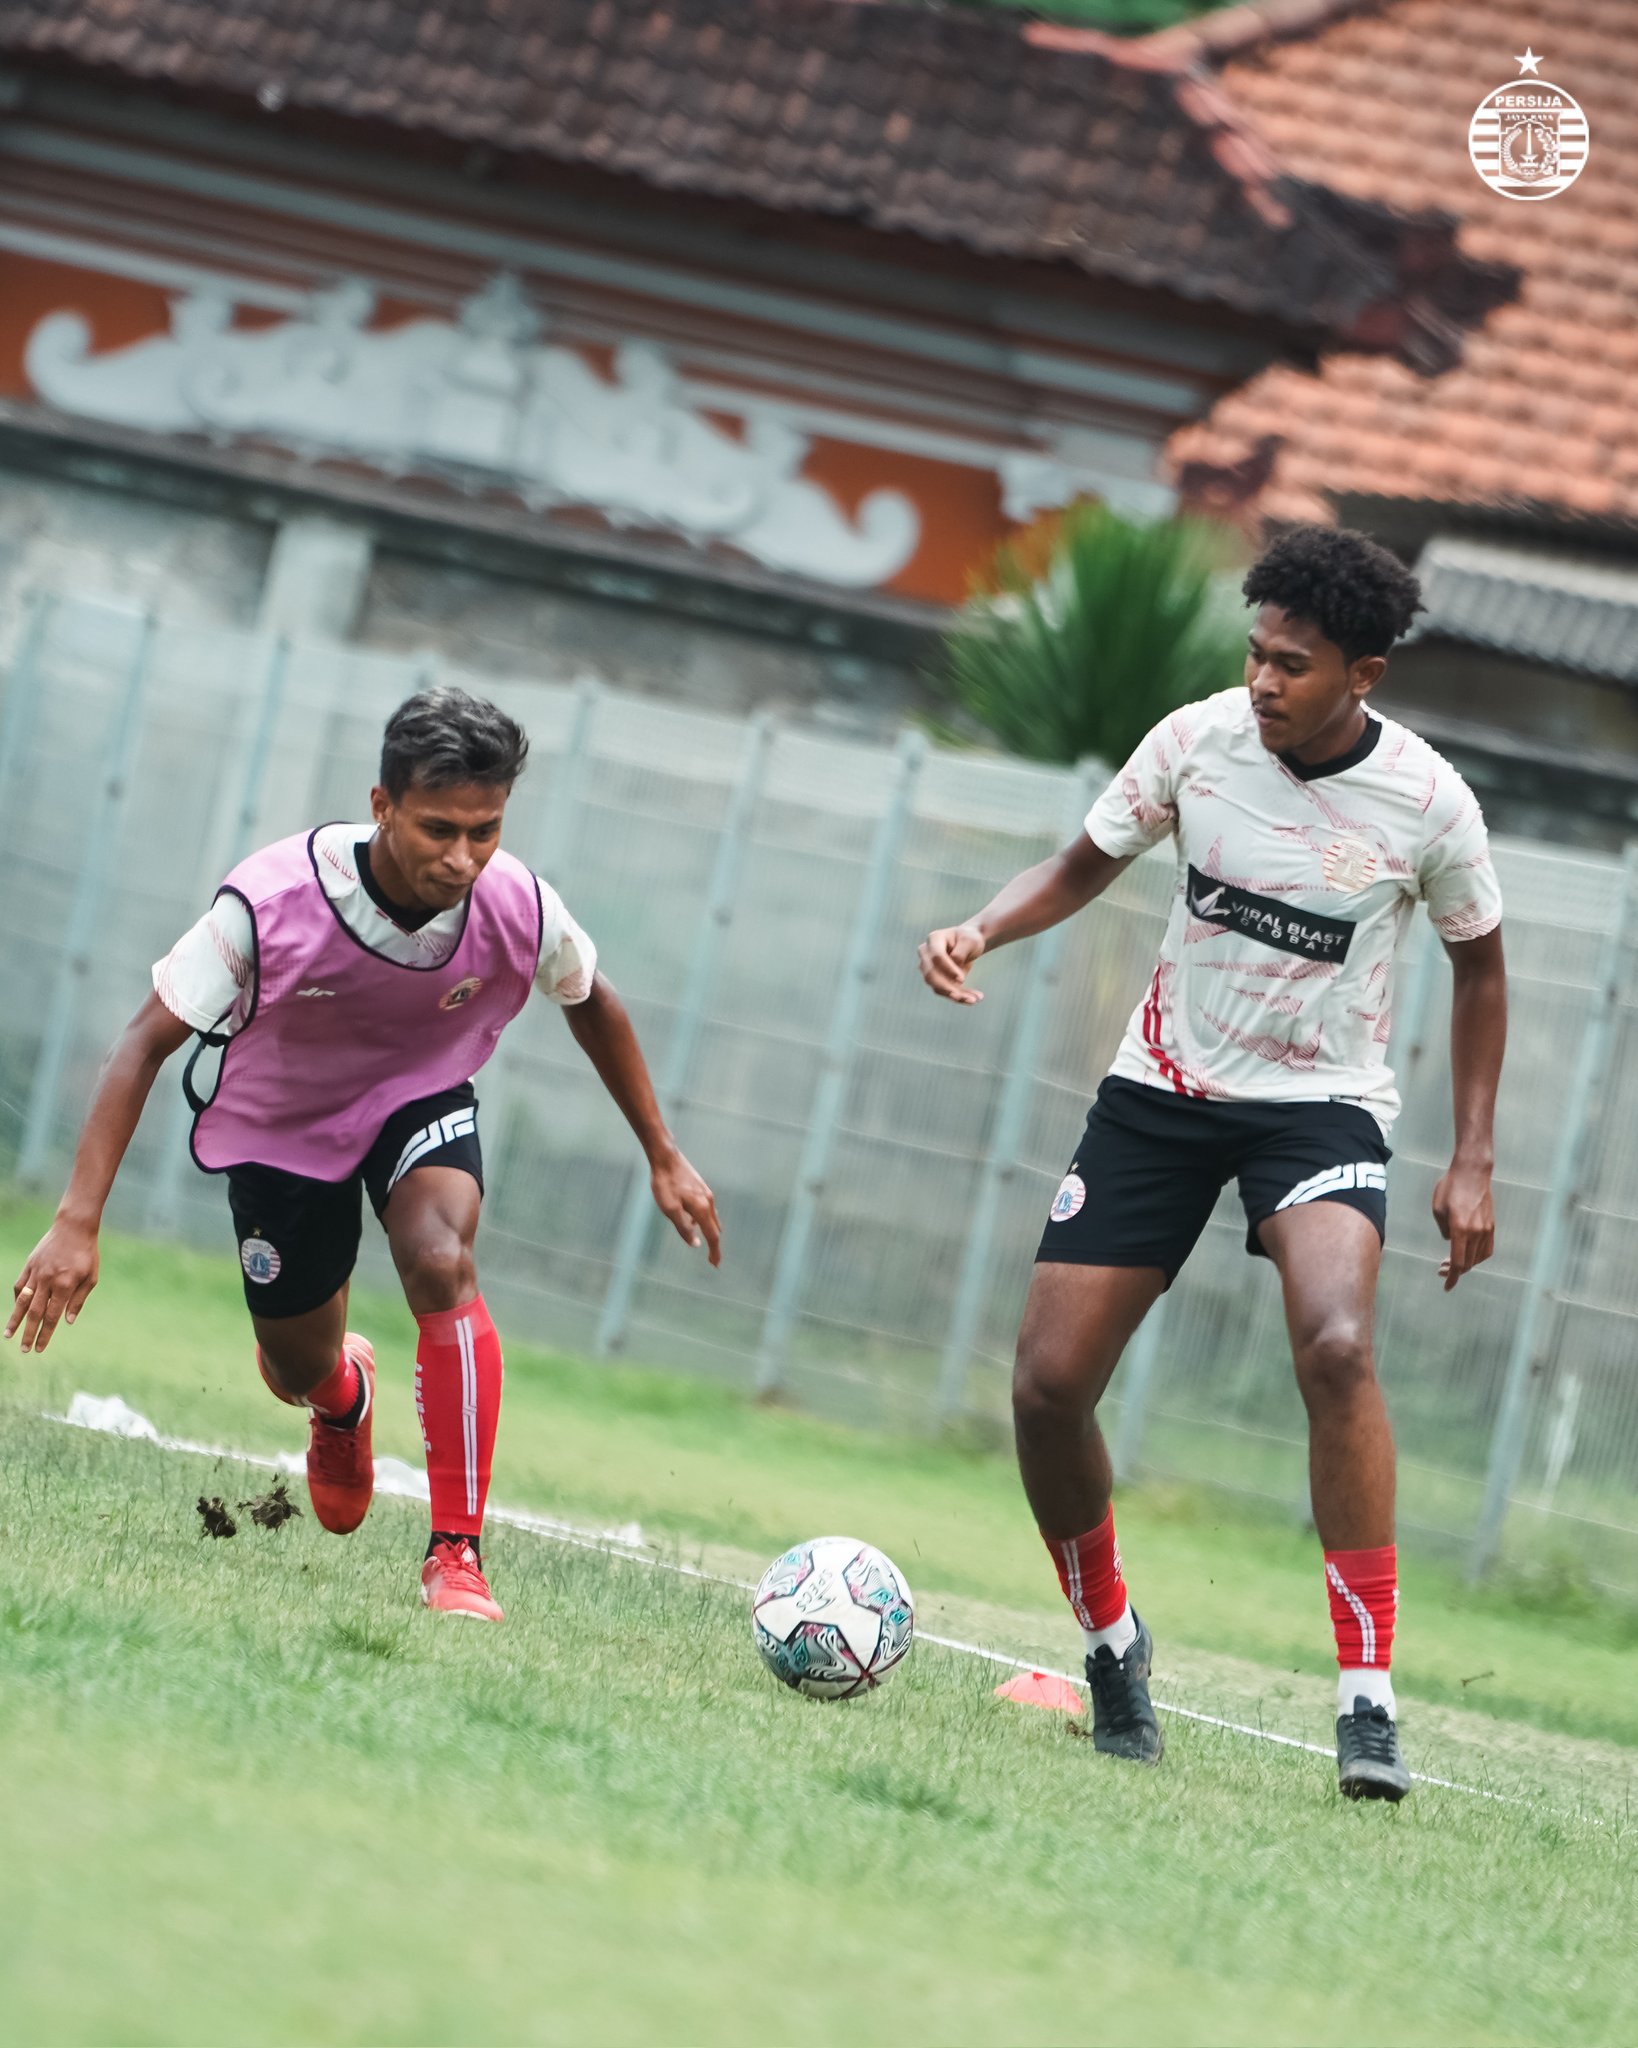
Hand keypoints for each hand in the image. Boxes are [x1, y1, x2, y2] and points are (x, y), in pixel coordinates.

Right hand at [6, 1216, 99, 1351]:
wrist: (74, 1227)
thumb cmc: (86, 1254)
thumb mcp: (90, 1277)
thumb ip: (78, 1300)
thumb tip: (67, 1322)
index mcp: (65, 1286)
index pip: (52, 1316)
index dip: (45, 1334)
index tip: (39, 1348)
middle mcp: (48, 1281)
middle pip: (35, 1313)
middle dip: (28, 1333)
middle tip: (24, 1350)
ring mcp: (37, 1273)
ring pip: (22, 1301)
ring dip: (15, 1320)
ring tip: (8, 1335)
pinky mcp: (30, 1265)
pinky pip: (20, 1285)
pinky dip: (17, 1298)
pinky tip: (16, 1308)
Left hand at [651, 1149, 721, 1266]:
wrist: (665, 1157)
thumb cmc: (665, 1184)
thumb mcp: (670, 1209)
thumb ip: (683, 1228)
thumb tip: (696, 1244)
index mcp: (702, 1209)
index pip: (712, 1236)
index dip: (714, 1251)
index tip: (715, 1265)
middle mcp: (708, 1201)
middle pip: (715, 1228)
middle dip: (714, 1244)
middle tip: (712, 1258)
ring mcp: (705, 1193)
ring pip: (711, 1218)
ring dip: (709, 1231)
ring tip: (704, 1241)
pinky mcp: (700, 1187)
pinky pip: (706, 1209)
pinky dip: (704, 1219)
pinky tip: (692, 1219)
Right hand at [918, 923, 985, 1003]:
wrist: (968, 943)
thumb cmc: (969, 938)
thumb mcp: (970, 941)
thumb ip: (961, 952)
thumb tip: (954, 966)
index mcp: (934, 939)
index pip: (937, 956)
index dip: (948, 969)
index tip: (962, 979)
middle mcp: (926, 954)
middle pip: (931, 974)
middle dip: (948, 988)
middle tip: (965, 996)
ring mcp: (928, 967)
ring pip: (936, 986)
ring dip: (955, 996)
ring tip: (973, 999)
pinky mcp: (935, 979)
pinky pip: (944, 992)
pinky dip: (958, 998)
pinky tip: (972, 999)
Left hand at [1431, 1160, 1493, 1291]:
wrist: (1472, 1172)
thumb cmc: (1450, 1187)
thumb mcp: (1438, 1209)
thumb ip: (1444, 1230)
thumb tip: (1451, 1241)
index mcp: (1460, 1229)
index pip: (1458, 1262)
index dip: (1452, 1278)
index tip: (1446, 1286)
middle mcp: (1476, 1232)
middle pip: (1468, 1263)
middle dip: (1455, 1271)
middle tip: (1441, 1270)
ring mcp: (1486, 1229)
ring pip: (1479, 1258)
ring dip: (1467, 1264)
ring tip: (1452, 1263)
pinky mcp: (1492, 1225)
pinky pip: (1487, 1248)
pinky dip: (1478, 1256)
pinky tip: (1469, 1255)